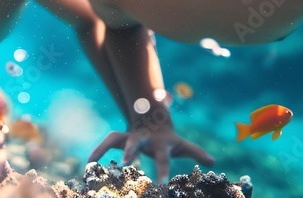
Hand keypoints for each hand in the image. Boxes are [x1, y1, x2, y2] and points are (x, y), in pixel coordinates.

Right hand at [88, 108, 213, 182]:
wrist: (153, 116)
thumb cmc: (168, 137)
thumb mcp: (182, 145)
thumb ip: (197, 153)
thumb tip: (214, 162)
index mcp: (160, 144)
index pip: (163, 159)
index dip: (162, 172)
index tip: (161, 186)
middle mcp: (143, 139)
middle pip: (137, 143)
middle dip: (131, 151)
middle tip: (126, 162)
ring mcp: (130, 136)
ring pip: (117, 138)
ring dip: (106, 148)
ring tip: (93, 162)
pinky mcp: (120, 137)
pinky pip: (107, 142)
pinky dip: (98, 150)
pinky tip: (88, 162)